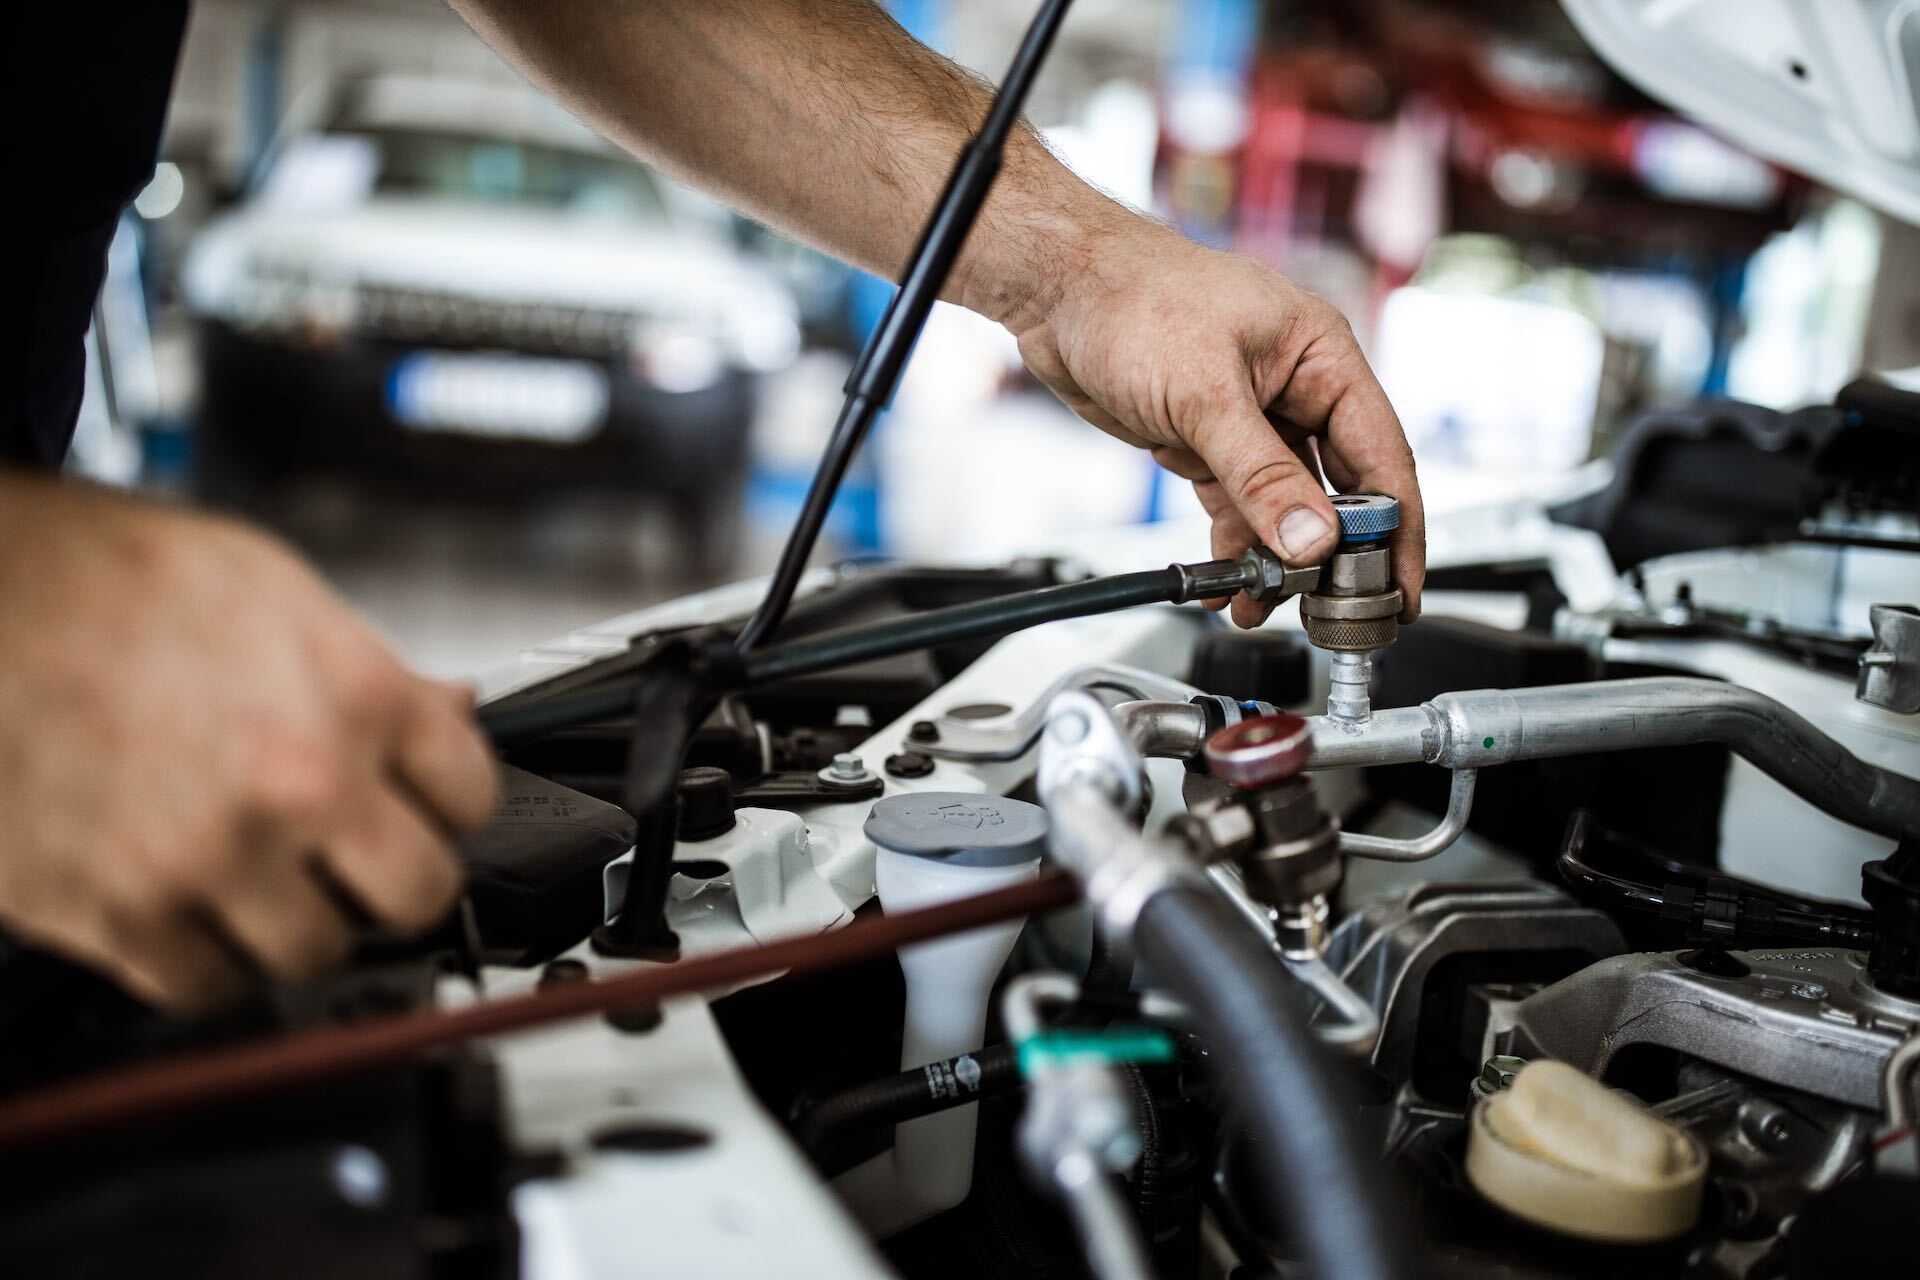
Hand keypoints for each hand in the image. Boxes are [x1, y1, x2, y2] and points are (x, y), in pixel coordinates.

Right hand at [0, 475, 497, 1009]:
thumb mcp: (274, 591)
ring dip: (297, 921)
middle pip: (418, 892)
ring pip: (318, 950)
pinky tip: (187, 902)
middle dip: (392, 875)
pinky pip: (209, 986)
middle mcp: (299, 784)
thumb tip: (450, 713)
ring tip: (257, 873)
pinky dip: (204, 958)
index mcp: (356, 696)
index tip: (418, 804)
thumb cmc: (105, 581)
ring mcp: (214, 859)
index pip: (472, 797)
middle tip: (353, 856)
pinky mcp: (122, 916)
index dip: (445, 800)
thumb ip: (374, 671)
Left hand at [1010, 213, 1423, 628]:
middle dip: (1331, 555)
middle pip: (1337, 489)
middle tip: (1329, 612)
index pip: (1380, 457)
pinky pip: (1237, 505)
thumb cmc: (1134, 298)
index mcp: (1322, 358)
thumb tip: (1310, 538)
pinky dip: (1233, 544)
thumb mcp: (1205, 393)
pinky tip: (1226, 580)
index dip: (1396, 529)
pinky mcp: (1208, 440)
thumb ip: (1260, 474)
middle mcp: (1297, 387)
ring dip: (1275, 559)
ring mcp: (1252, 417)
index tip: (1400, 588)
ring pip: (1283, 506)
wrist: (1058, 292)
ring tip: (1261, 605)